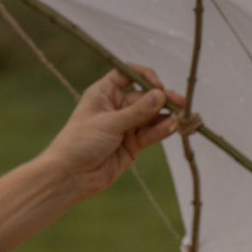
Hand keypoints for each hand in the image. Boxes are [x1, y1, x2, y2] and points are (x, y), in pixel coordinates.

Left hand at [46, 66, 184, 198]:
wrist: (70, 177)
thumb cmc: (80, 143)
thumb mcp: (109, 123)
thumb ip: (137, 111)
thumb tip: (160, 95)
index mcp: (104, 93)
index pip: (128, 75)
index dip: (144, 76)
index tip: (157, 86)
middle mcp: (116, 107)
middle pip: (145, 97)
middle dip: (163, 99)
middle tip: (180, 103)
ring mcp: (126, 126)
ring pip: (151, 116)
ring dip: (166, 116)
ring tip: (181, 117)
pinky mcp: (132, 145)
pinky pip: (151, 134)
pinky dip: (162, 131)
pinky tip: (172, 128)